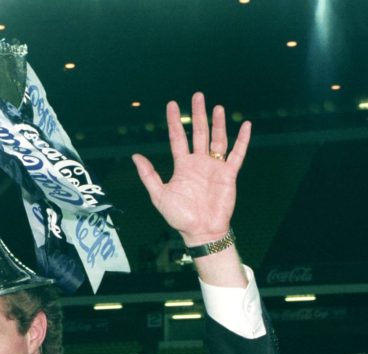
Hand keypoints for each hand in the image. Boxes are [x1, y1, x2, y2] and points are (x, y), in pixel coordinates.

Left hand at [132, 92, 250, 247]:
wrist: (200, 231)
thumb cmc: (179, 216)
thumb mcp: (158, 195)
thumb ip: (149, 175)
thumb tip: (136, 156)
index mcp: (182, 166)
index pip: (177, 138)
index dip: (174, 121)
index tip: (172, 104)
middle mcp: (198, 163)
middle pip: (198, 133)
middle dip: (197, 114)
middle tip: (197, 96)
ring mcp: (214, 167)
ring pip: (217, 139)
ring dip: (217, 123)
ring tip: (217, 107)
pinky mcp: (228, 174)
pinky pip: (237, 154)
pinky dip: (242, 140)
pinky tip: (245, 126)